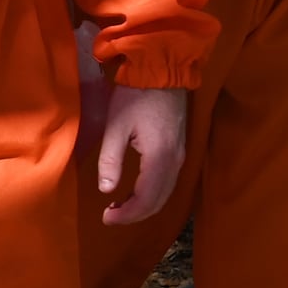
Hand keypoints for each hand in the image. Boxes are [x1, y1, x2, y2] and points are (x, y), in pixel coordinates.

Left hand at [91, 83, 190, 224]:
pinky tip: (136, 191)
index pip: (146, 199)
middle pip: (159, 201)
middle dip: (135, 214)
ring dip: (144, 205)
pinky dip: (153, 193)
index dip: (127, 214)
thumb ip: (111, 159)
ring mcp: (181, 155)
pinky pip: (169, 182)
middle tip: (111, 216)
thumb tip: (107, 190)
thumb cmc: (136, 95)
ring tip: (120, 207)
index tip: (107, 218)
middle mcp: (175, 161)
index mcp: (159, 157)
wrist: (163, 69)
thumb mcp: (116, 125)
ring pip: (166, 193)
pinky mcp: (180, 149)